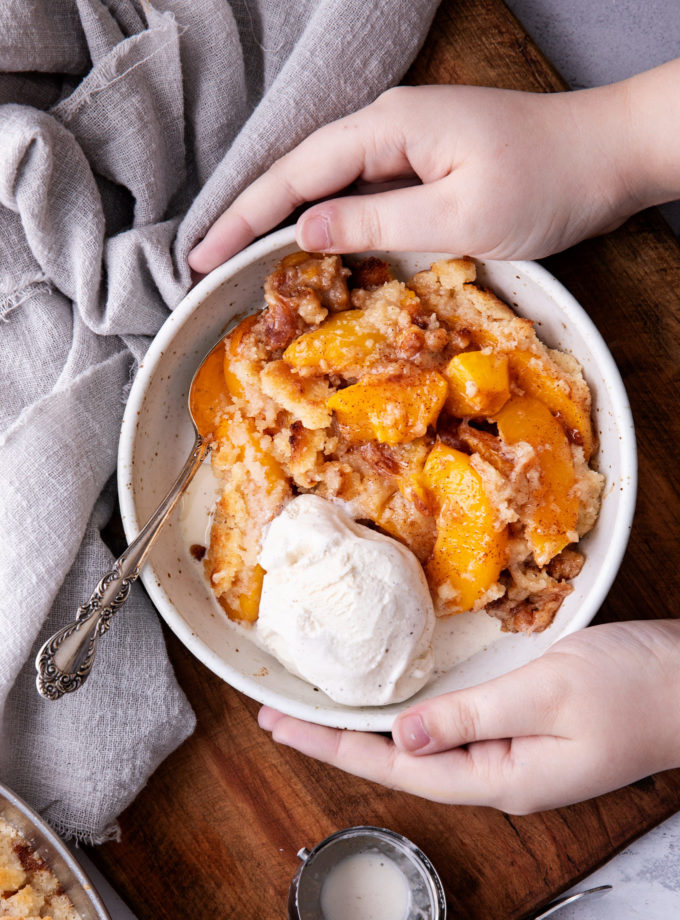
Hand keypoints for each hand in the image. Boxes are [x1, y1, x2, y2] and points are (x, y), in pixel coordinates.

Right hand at [189, 80, 643, 272]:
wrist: (607, 156)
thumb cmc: (545, 183)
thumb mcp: (459, 214)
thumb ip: (377, 221)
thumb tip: (304, 230)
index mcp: (388, 128)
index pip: (295, 176)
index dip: (242, 218)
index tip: (200, 257)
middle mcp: (387, 126)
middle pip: (300, 175)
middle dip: (248, 219)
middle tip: (205, 265)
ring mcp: (406, 144)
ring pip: (327, 184)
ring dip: (284, 222)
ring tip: (241, 263)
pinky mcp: (423, 164)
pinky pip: (360, 193)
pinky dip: (328, 223)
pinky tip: (312, 250)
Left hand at [258, 620, 679, 813]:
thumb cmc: (635, 688)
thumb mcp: (548, 692)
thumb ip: (472, 715)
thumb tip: (403, 738)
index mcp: (500, 775)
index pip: (397, 767)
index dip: (332, 745)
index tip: (279, 725)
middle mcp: (500, 772)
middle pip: (402, 762)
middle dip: (340, 739)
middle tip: (282, 714)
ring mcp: (513, 753)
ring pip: (425, 744)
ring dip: (372, 726)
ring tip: (323, 710)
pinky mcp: (525, 728)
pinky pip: (454, 726)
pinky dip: (414, 712)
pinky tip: (398, 701)